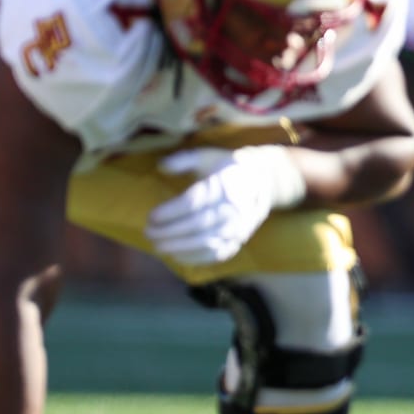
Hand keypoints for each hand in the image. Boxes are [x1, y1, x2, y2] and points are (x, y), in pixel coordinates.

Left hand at [145, 146, 307, 266]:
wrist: (264, 181)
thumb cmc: (228, 168)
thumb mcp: (207, 156)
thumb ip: (183, 160)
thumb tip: (160, 166)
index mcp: (224, 186)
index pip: (193, 203)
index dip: (169, 212)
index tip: (151, 216)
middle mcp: (233, 208)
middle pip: (196, 225)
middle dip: (168, 231)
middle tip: (148, 232)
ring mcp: (238, 227)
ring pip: (205, 243)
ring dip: (178, 247)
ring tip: (157, 245)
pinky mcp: (239, 241)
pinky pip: (216, 255)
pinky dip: (194, 258)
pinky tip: (176, 255)